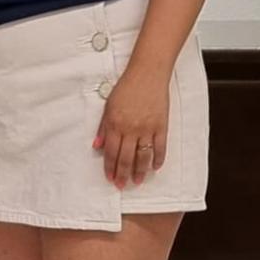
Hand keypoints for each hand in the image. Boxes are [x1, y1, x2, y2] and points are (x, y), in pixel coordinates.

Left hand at [95, 66, 169, 188]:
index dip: (110, 167)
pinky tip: (155, 167)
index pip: (111, 152)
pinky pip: (160, 147)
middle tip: (122, 185)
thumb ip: (103, 127)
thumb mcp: (109, 106)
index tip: (110, 178)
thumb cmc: (127, 87)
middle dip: (123, 174)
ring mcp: (147, 128)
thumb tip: (97, 146)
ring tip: (137, 181)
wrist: (148, 74)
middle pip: (126, 158)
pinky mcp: (161, 126)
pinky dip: (158, 159)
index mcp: (115, 123)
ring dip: (140, 171)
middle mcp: (131, 129)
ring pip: (143, 156)